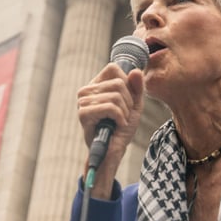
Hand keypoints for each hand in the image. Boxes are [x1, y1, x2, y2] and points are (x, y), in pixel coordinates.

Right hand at [77, 63, 144, 192]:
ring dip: (124, 112)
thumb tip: (136, 71)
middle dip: (128, 101)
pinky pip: (111, 107)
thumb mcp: (134, 104)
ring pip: (116, 95)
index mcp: (96, 85)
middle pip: (118, 82)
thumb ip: (137, 87)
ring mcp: (82, 101)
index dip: (127, 84)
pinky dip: (120, 118)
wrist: (113, 151)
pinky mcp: (83, 113)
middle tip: (123, 115)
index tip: (126, 101)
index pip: (113, 68)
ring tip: (119, 121)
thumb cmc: (121, 128)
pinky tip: (116, 126)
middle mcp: (86, 91)